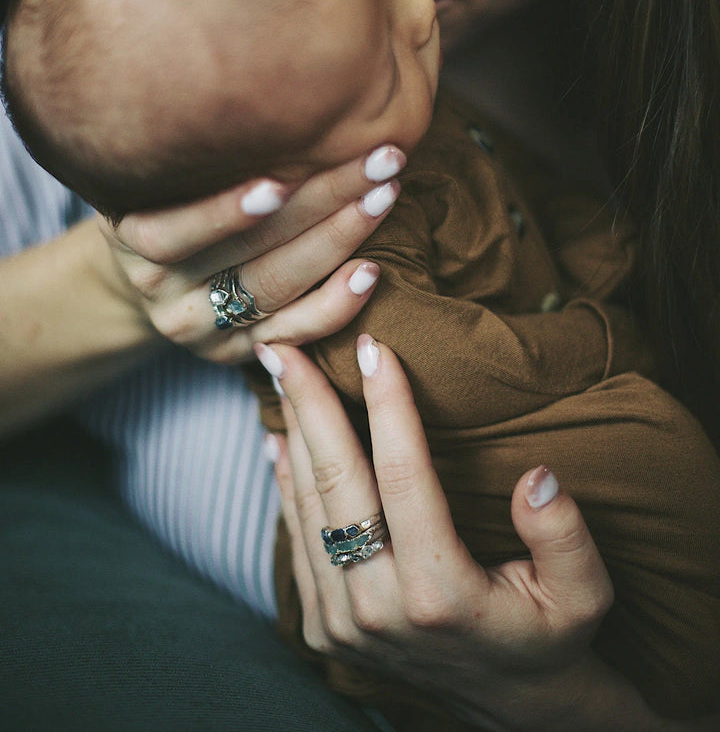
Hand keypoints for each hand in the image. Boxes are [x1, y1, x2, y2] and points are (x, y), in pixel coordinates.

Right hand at [97, 146, 404, 363]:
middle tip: (379, 158)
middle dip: (319, 201)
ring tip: (384, 197)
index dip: (225, 211)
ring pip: (274, 288)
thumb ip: (196, 146)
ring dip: (338, 241)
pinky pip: (292, 334)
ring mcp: (200, 326)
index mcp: (131, 237)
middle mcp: (160, 288)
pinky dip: (334, 305)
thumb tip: (266, 73)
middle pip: (245, 251)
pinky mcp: (237, 352)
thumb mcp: (156, 170)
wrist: (148, 271)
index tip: (279, 180)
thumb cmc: (165, 196)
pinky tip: (371, 271)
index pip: (175, 230)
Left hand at [256, 336, 677, 731]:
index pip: (404, 478)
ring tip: (281, 376)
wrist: (510, 703)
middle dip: (310, 406)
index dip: (388, 407)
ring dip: (293, 436)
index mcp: (441, 595)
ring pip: (308, 509)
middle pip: (337, 485)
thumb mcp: (585, 595)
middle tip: (286, 346)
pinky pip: (297, 540)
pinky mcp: (322, 628)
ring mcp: (342, 624)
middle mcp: (378, 610)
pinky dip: (286, 485)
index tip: (376, 348)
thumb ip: (566, 538)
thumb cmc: (549, 634)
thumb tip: (537, 476)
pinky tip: (281, 439)